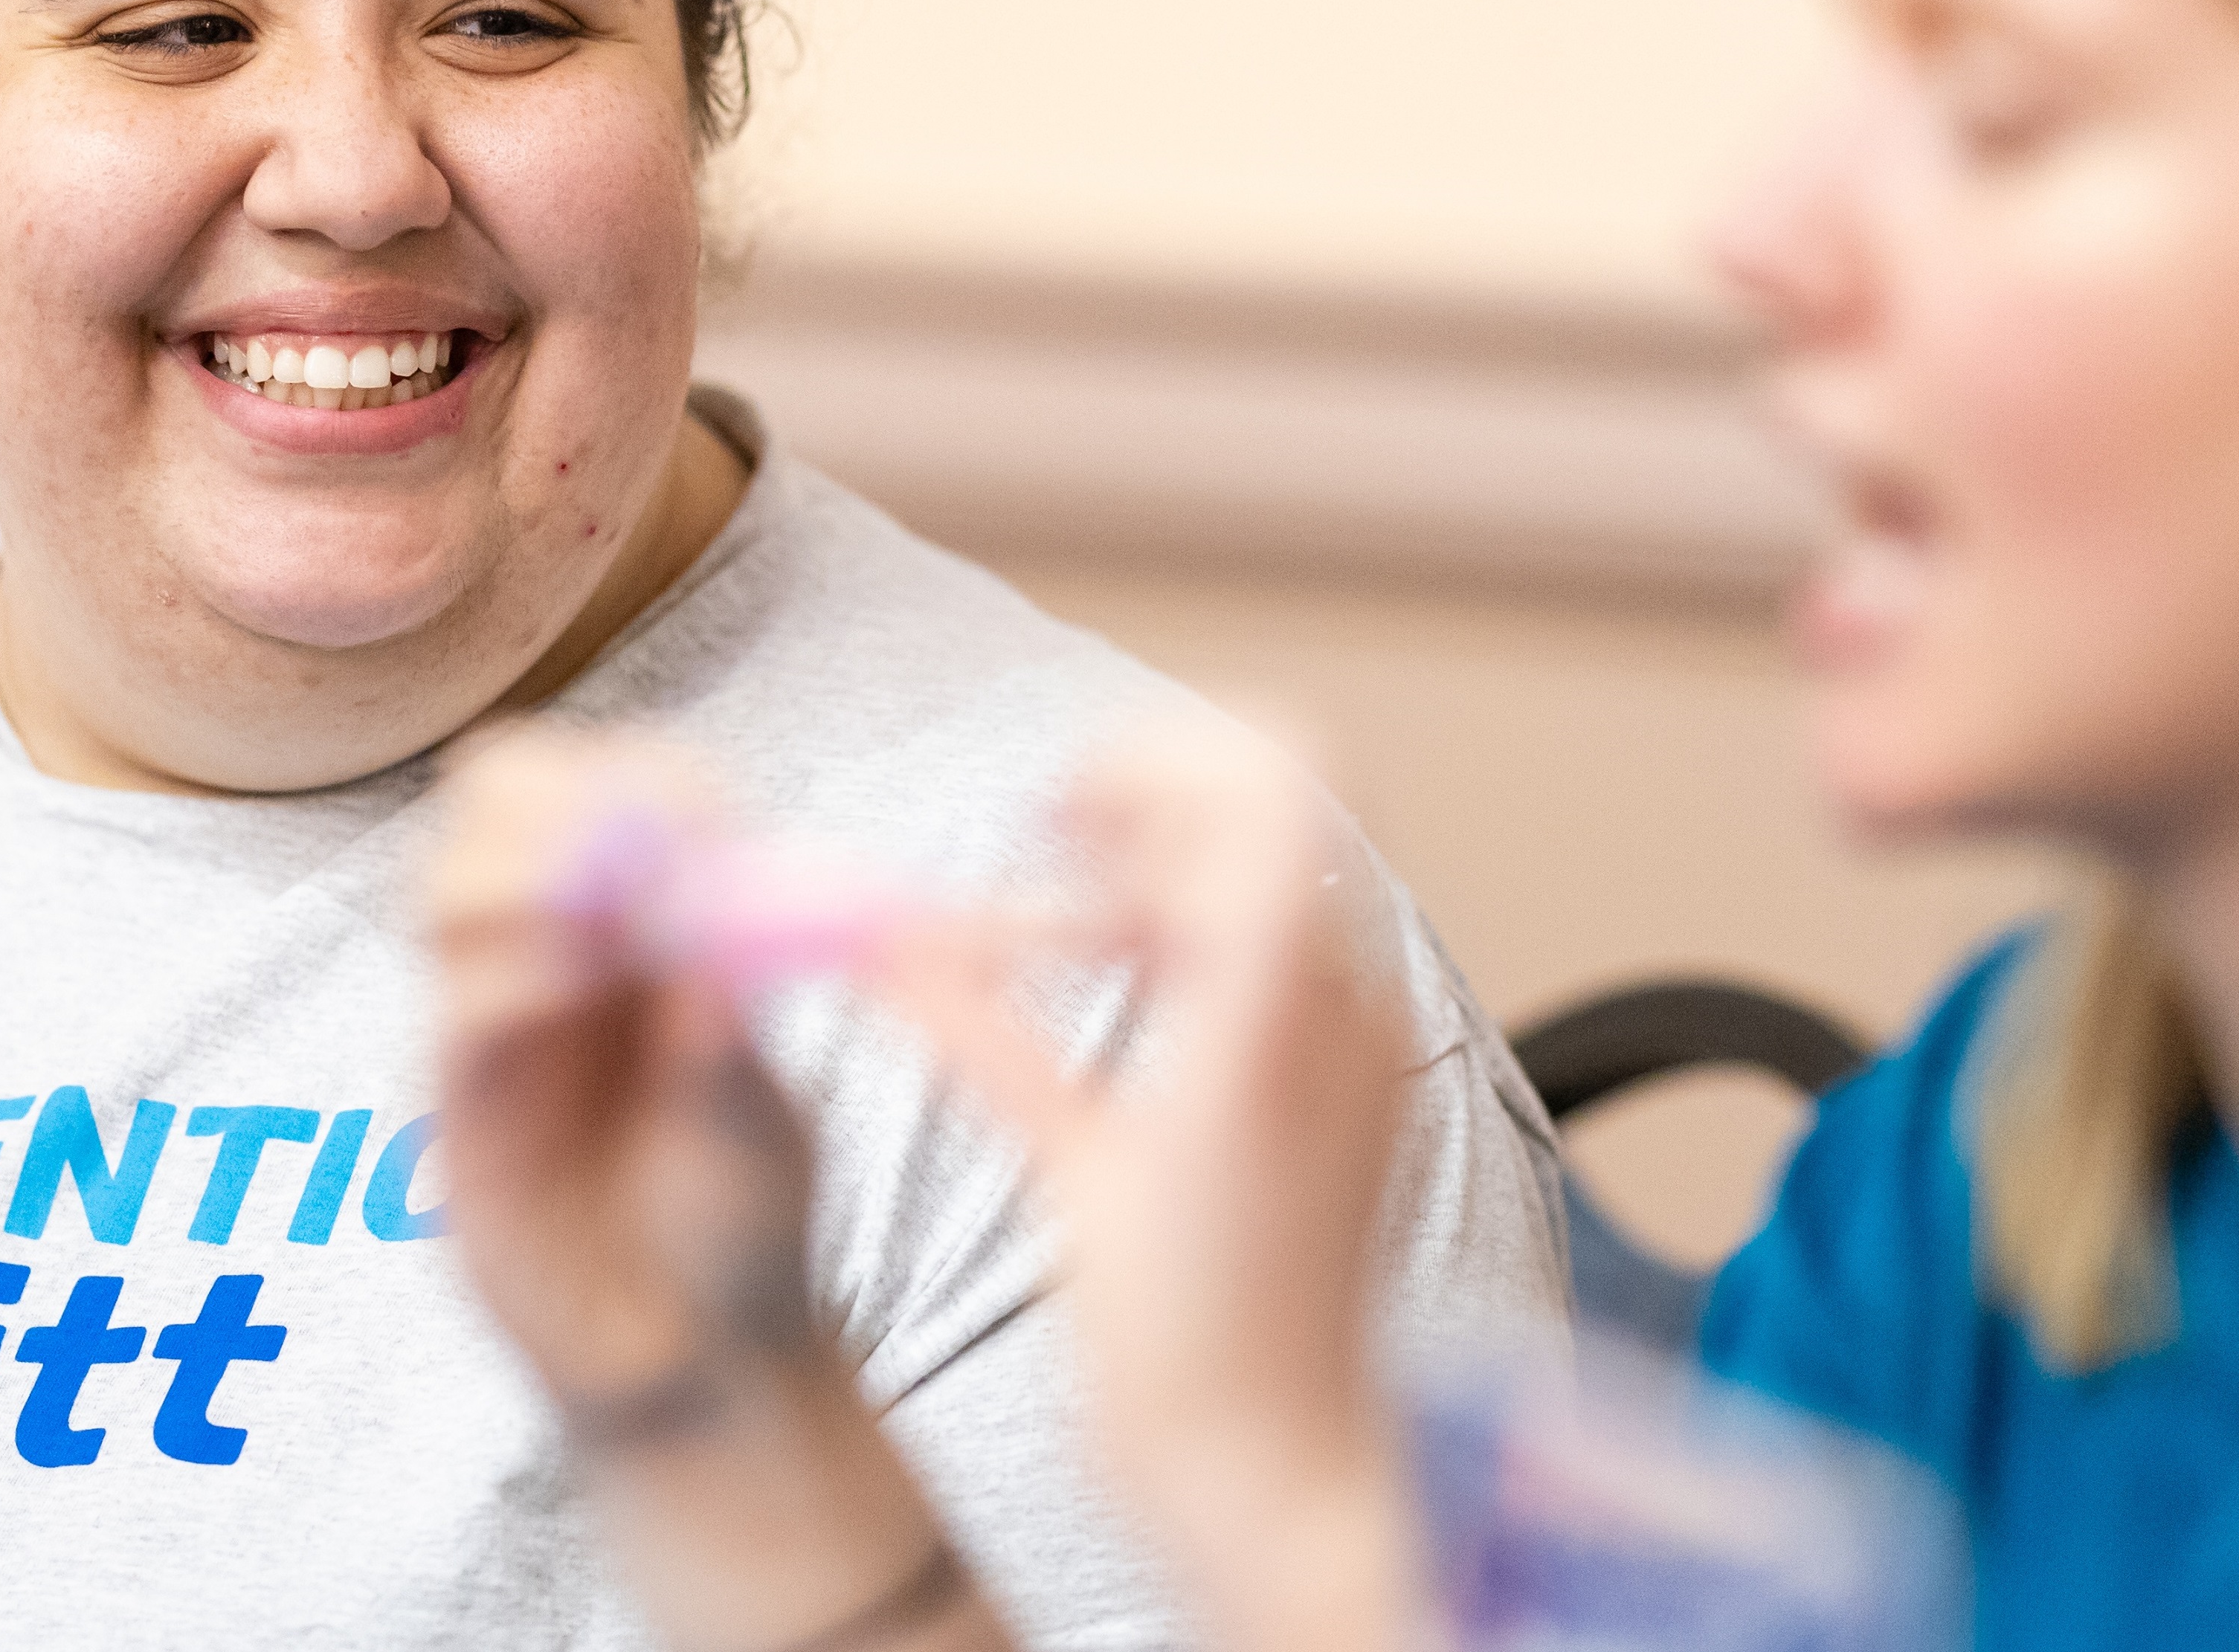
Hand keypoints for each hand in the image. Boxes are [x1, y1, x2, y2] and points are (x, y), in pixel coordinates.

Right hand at [427, 732, 823, 1424]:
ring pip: (446, 886)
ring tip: (590, 919)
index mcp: (647, 924)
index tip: (700, 802)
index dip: (639, 776)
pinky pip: (451, 1006)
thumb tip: (711, 921)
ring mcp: (498, 1025)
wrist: (700, 1363)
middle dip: (550, 800)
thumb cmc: (744, 1227)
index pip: (606, 789)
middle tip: (620, 837)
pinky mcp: (458, 1106)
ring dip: (514, 873)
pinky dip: (502, 973)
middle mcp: (560, 953)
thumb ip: (728, 1035)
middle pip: (497, 806)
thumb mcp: (767, 1121)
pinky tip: (565, 985)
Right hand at [871, 714, 1436, 1651]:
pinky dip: (1174, 948)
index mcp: (1282, 1011)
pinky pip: (1267, 965)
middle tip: (1036, 845)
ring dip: (1145, 878)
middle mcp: (1341, 1011)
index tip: (1058, 805)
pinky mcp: (1338, 1095)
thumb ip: (980, 1033)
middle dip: (1136, 809)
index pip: (1279, 780)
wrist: (1276, 1480)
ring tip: (1031, 928)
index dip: (1162, 758)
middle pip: (1262, 816)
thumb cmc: (1186, 1362)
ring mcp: (1353, 1051)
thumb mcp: (1071, 1176)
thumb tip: (885, 941)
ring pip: (1263, 887)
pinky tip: (1080, 996)